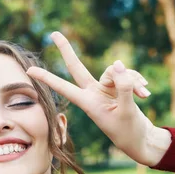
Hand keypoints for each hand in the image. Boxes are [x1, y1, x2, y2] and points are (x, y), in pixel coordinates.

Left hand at [26, 32, 155, 164]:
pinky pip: (126, 74)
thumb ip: (123, 87)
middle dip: (66, 50)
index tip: (29, 71)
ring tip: (142, 95)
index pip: (64, 87)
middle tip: (54, 33)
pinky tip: (145, 93)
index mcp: (88, 103)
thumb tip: (118, 64)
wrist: (140, 139)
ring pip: (114, 70)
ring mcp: (105, 89)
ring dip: (131, 79)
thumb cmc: (129, 131)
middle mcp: (93, 93)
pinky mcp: (118, 87)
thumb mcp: (127, 111)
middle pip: (77, 67)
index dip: (47, 79)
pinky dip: (136, 81)